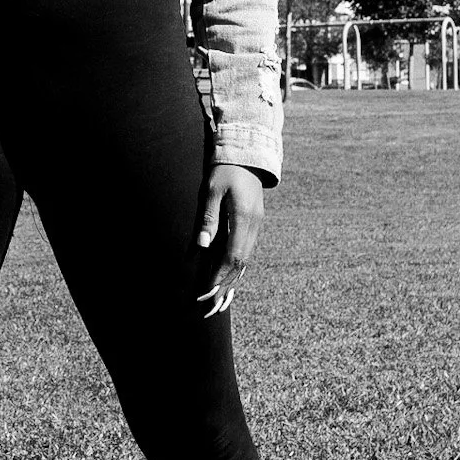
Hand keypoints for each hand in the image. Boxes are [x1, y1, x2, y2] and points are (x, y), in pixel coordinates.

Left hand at [195, 163, 263, 317]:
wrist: (247, 155)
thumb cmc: (226, 170)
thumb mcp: (212, 190)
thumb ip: (208, 217)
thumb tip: (203, 244)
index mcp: (244, 218)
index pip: (232, 255)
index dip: (219, 275)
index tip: (207, 290)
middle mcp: (254, 225)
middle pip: (241, 263)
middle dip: (226, 284)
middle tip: (213, 304)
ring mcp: (256, 225)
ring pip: (245, 259)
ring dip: (232, 278)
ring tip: (221, 298)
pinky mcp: (254, 223)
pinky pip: (246, 250)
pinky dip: (237, 266)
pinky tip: (229, 276)